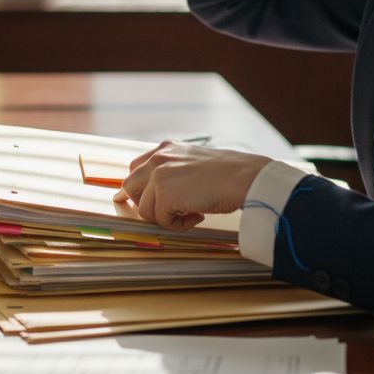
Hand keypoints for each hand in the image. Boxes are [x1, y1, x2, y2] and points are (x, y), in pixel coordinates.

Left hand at [113, 141, 271, 229]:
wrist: (243, 177)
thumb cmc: (227, 173)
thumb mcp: (193, 163)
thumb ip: (173, 172)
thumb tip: (158, 194)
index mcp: (166, 149)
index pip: (136, 168)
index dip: (138, 188)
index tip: (139, 202)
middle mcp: (158, 158)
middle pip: (129, 187)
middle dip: (145, 204)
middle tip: (168, 211)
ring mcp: (159, 176)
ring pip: (144, 209)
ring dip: (166, 217)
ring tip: (191, 213)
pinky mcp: (164, 195)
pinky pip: (160, 221)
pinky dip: (178, 225)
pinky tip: (198, 215)